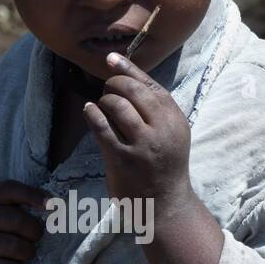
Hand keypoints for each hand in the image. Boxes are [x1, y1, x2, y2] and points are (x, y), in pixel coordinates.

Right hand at [0, 179, 48, 263]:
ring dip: (27, 253)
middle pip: (17, 220)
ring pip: (14, 246)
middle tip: (35, 239)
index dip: (31, 194)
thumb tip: (55, 205)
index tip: (50, 204)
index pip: (9, 189)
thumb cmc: (4, 239)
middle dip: (34, 232)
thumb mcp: (12, 221)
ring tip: (24, 254)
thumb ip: (28, 210)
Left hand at [82, 53, 193, 213]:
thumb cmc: (165, 163)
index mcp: (175, 119)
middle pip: (132, 91)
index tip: (112, 59)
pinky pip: (102, 128)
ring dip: (104, 100)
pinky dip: (92, 114)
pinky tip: (89, 110)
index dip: (129, 69)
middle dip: (114, 84)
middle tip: (107, 88)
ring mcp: (142, 145)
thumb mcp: (172, 132)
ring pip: (117, 106)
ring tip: (102, 105)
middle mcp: (161, 129)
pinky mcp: (122, 159)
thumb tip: (127, 75)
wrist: (165, 204)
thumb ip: (156, 108)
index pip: (151, 85)